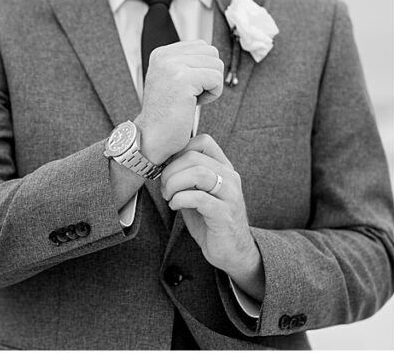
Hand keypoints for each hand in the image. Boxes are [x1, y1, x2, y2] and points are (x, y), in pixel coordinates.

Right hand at [135, 40, 223, 163]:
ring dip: (211, 86)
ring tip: (191, 100)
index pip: (202, 46)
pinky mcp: (183, 78)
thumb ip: (187, 63)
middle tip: (191, 95)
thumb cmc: (166, 115)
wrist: (152, 138)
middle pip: (212, 53)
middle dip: (209, 76)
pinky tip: (194, 104)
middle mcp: (165, 56)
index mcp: (162, 53)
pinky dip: (212, 95)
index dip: (203, 69)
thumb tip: (212, 55)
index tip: (187, 87)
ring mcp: (172, 65)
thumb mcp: (172, 80)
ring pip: (216, 65)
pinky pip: (216, 79)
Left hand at [159, 134, 262, 297]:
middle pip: (195, 156)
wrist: (232, 252)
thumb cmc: (211, 222)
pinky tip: (176, 206)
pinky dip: (180, 199)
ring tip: (169, 196)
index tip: (167, 168)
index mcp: (224, 168)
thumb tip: (161, 165)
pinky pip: (199, 197)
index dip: (179, 151)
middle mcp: (230, 177)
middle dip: (171, 170)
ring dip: (175, 183)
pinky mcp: (225, 214)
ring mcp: (230, 195)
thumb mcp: (197, 194)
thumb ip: (185, 178)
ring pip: (199, 173)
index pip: (203, 142)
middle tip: (164, 187)